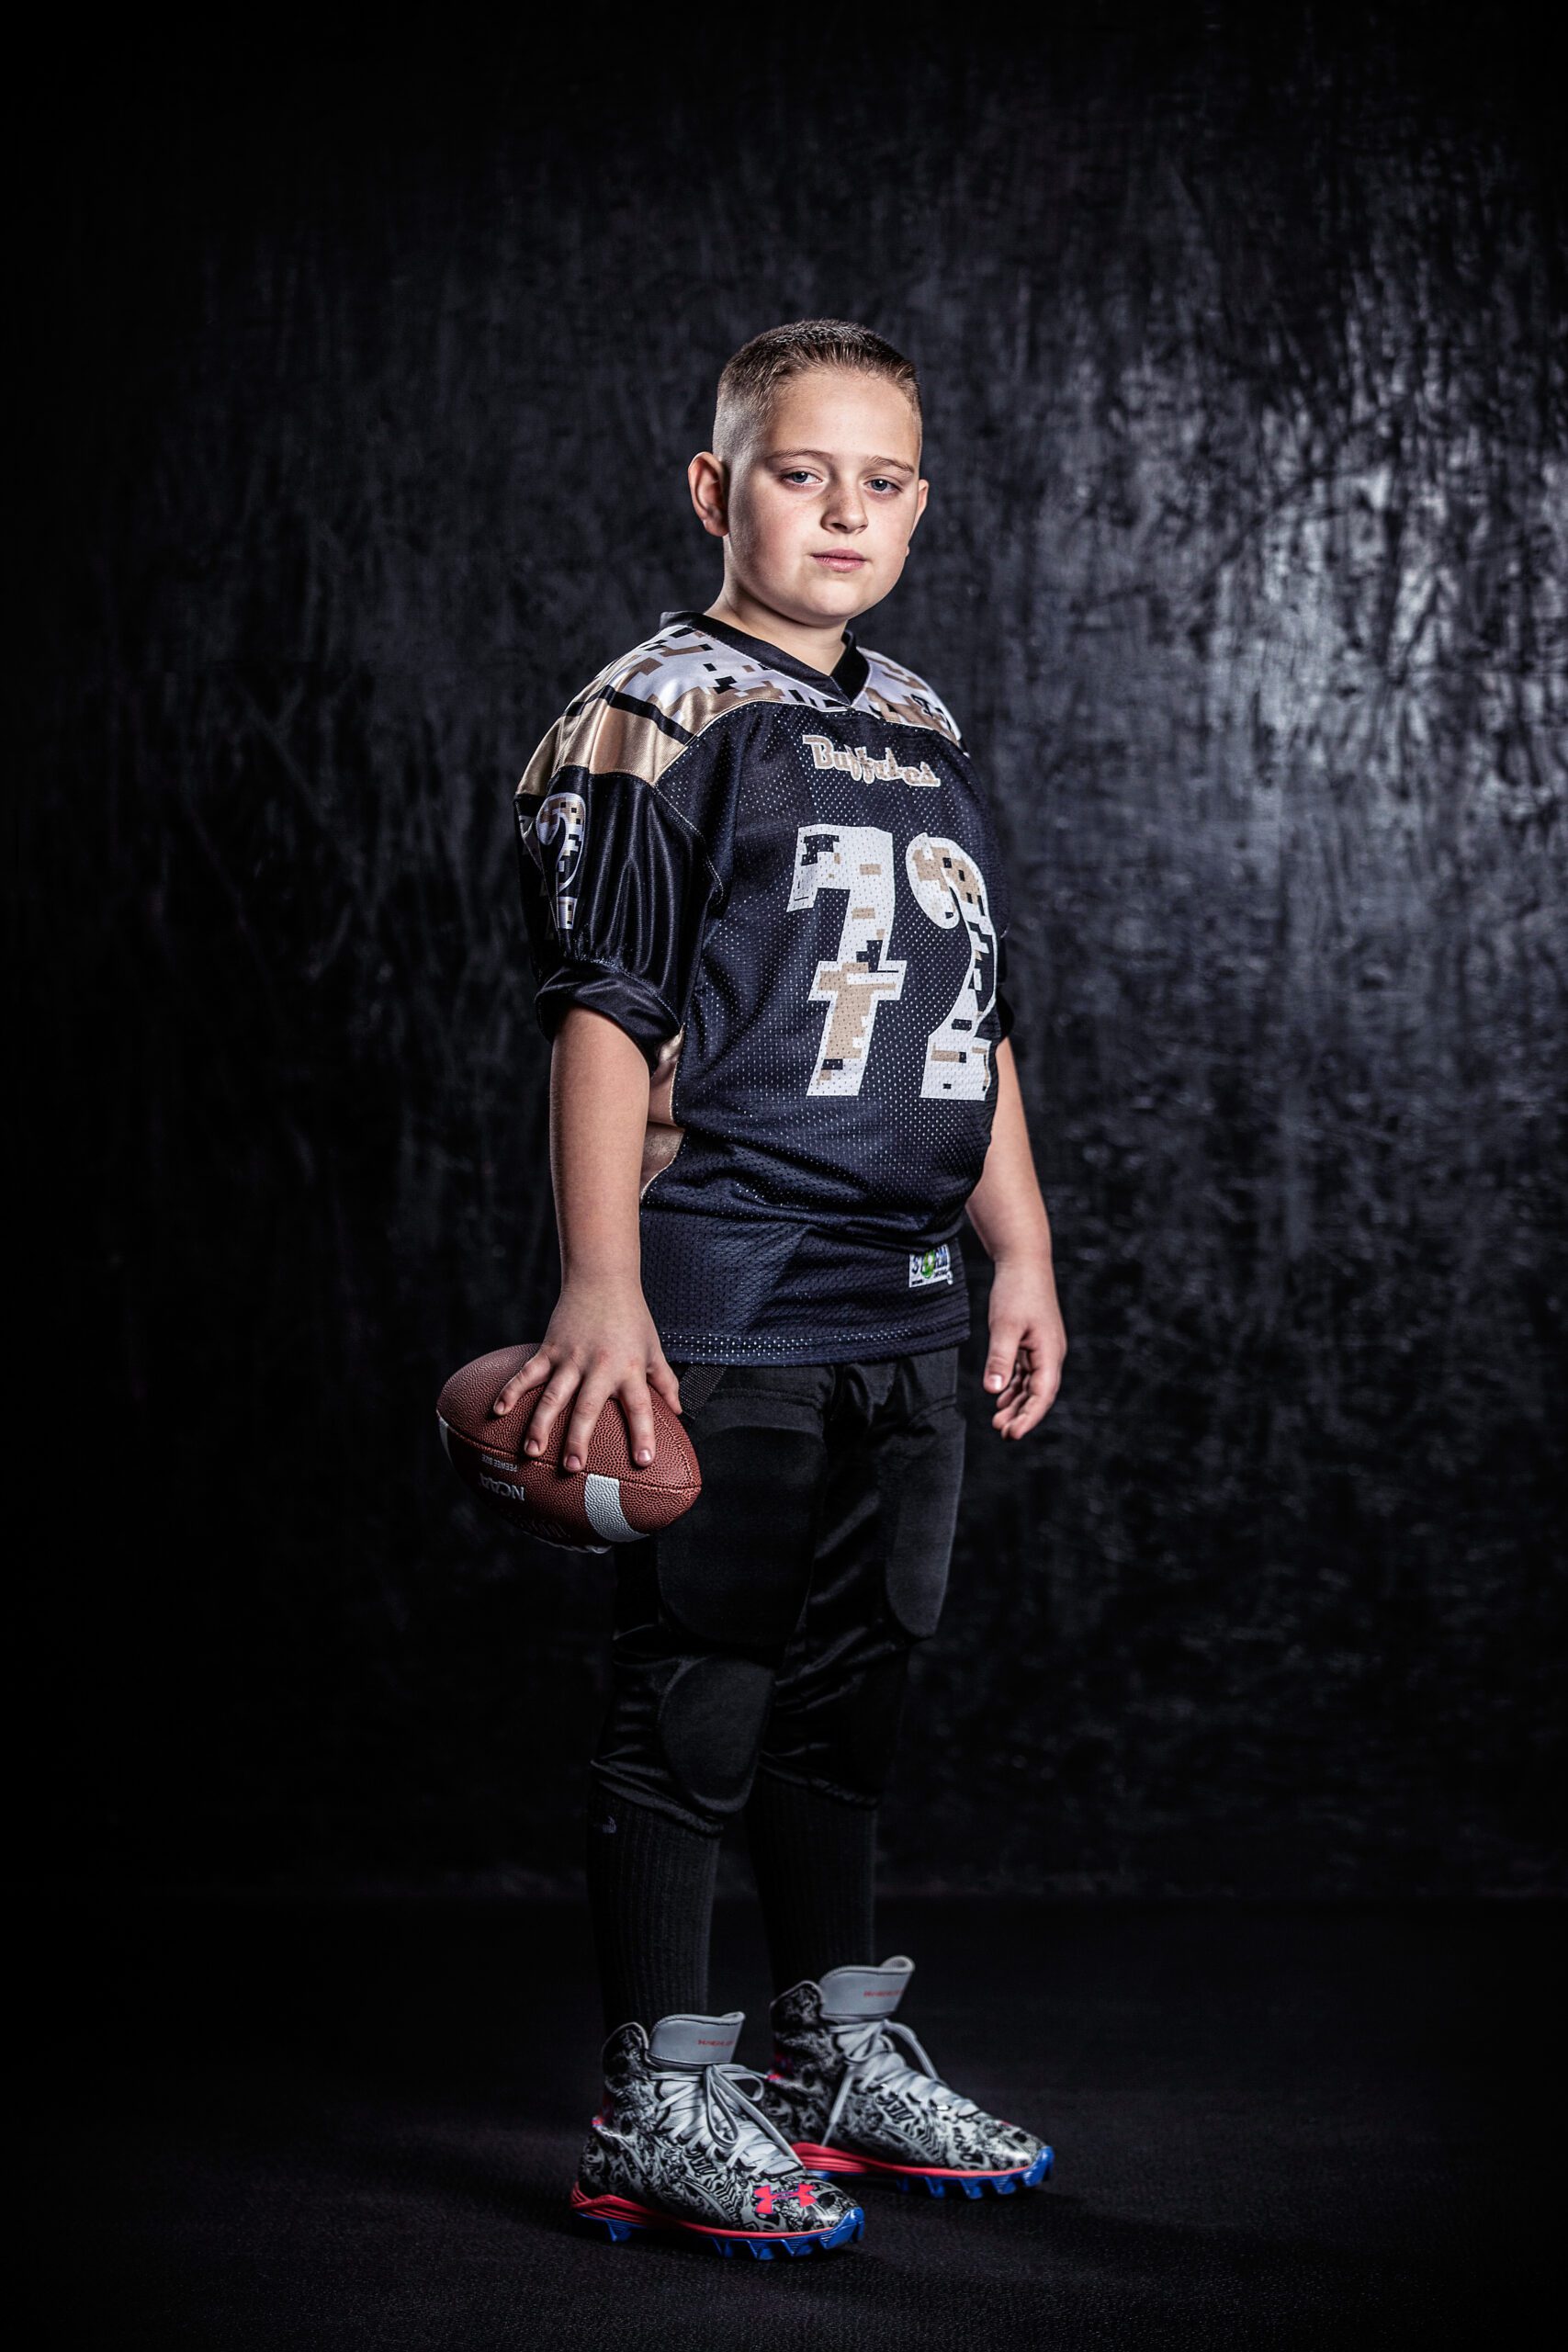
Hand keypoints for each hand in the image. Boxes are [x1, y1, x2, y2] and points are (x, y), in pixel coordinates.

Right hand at [489, 1279, 681, 1472]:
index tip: (643, 1460)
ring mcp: (571, 1358)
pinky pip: (528, 1373)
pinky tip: (499, 1411)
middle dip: (578, 1439)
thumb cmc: (632, 1317)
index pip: (641, 1406)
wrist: (602, 1278)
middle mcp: (600, 1366)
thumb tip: (679, 1412)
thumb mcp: (654, 1349)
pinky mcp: (550, 1349)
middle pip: (588, 1407)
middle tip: (573, 1467)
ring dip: (540, 1424)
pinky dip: (512, 1391)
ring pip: (553, 1395)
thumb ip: (665, 1382)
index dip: (643, 1433)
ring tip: (531, 1452)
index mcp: (630, 1368)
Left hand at [982, 1255, 1065, 1439]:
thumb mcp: (1005, 1327)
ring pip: (1031, 1385)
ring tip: (998, 1421)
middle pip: (1039, 1394)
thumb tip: (993, 1390)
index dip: (1028, 1417)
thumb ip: (1000, 1359)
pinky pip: (1026, 1372)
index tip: (1012, 1434)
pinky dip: (1014, 1387)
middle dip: (1022, 1415)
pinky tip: (1000, 1398)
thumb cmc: (1017, 1291)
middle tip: (1002, 1433)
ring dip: (1016, 1403)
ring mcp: (1043, 1348)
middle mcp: (1051, 1354)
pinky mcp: (1033, 1342)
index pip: (1042, 1395)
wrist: (1023, 1261)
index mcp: (1050, 1353)